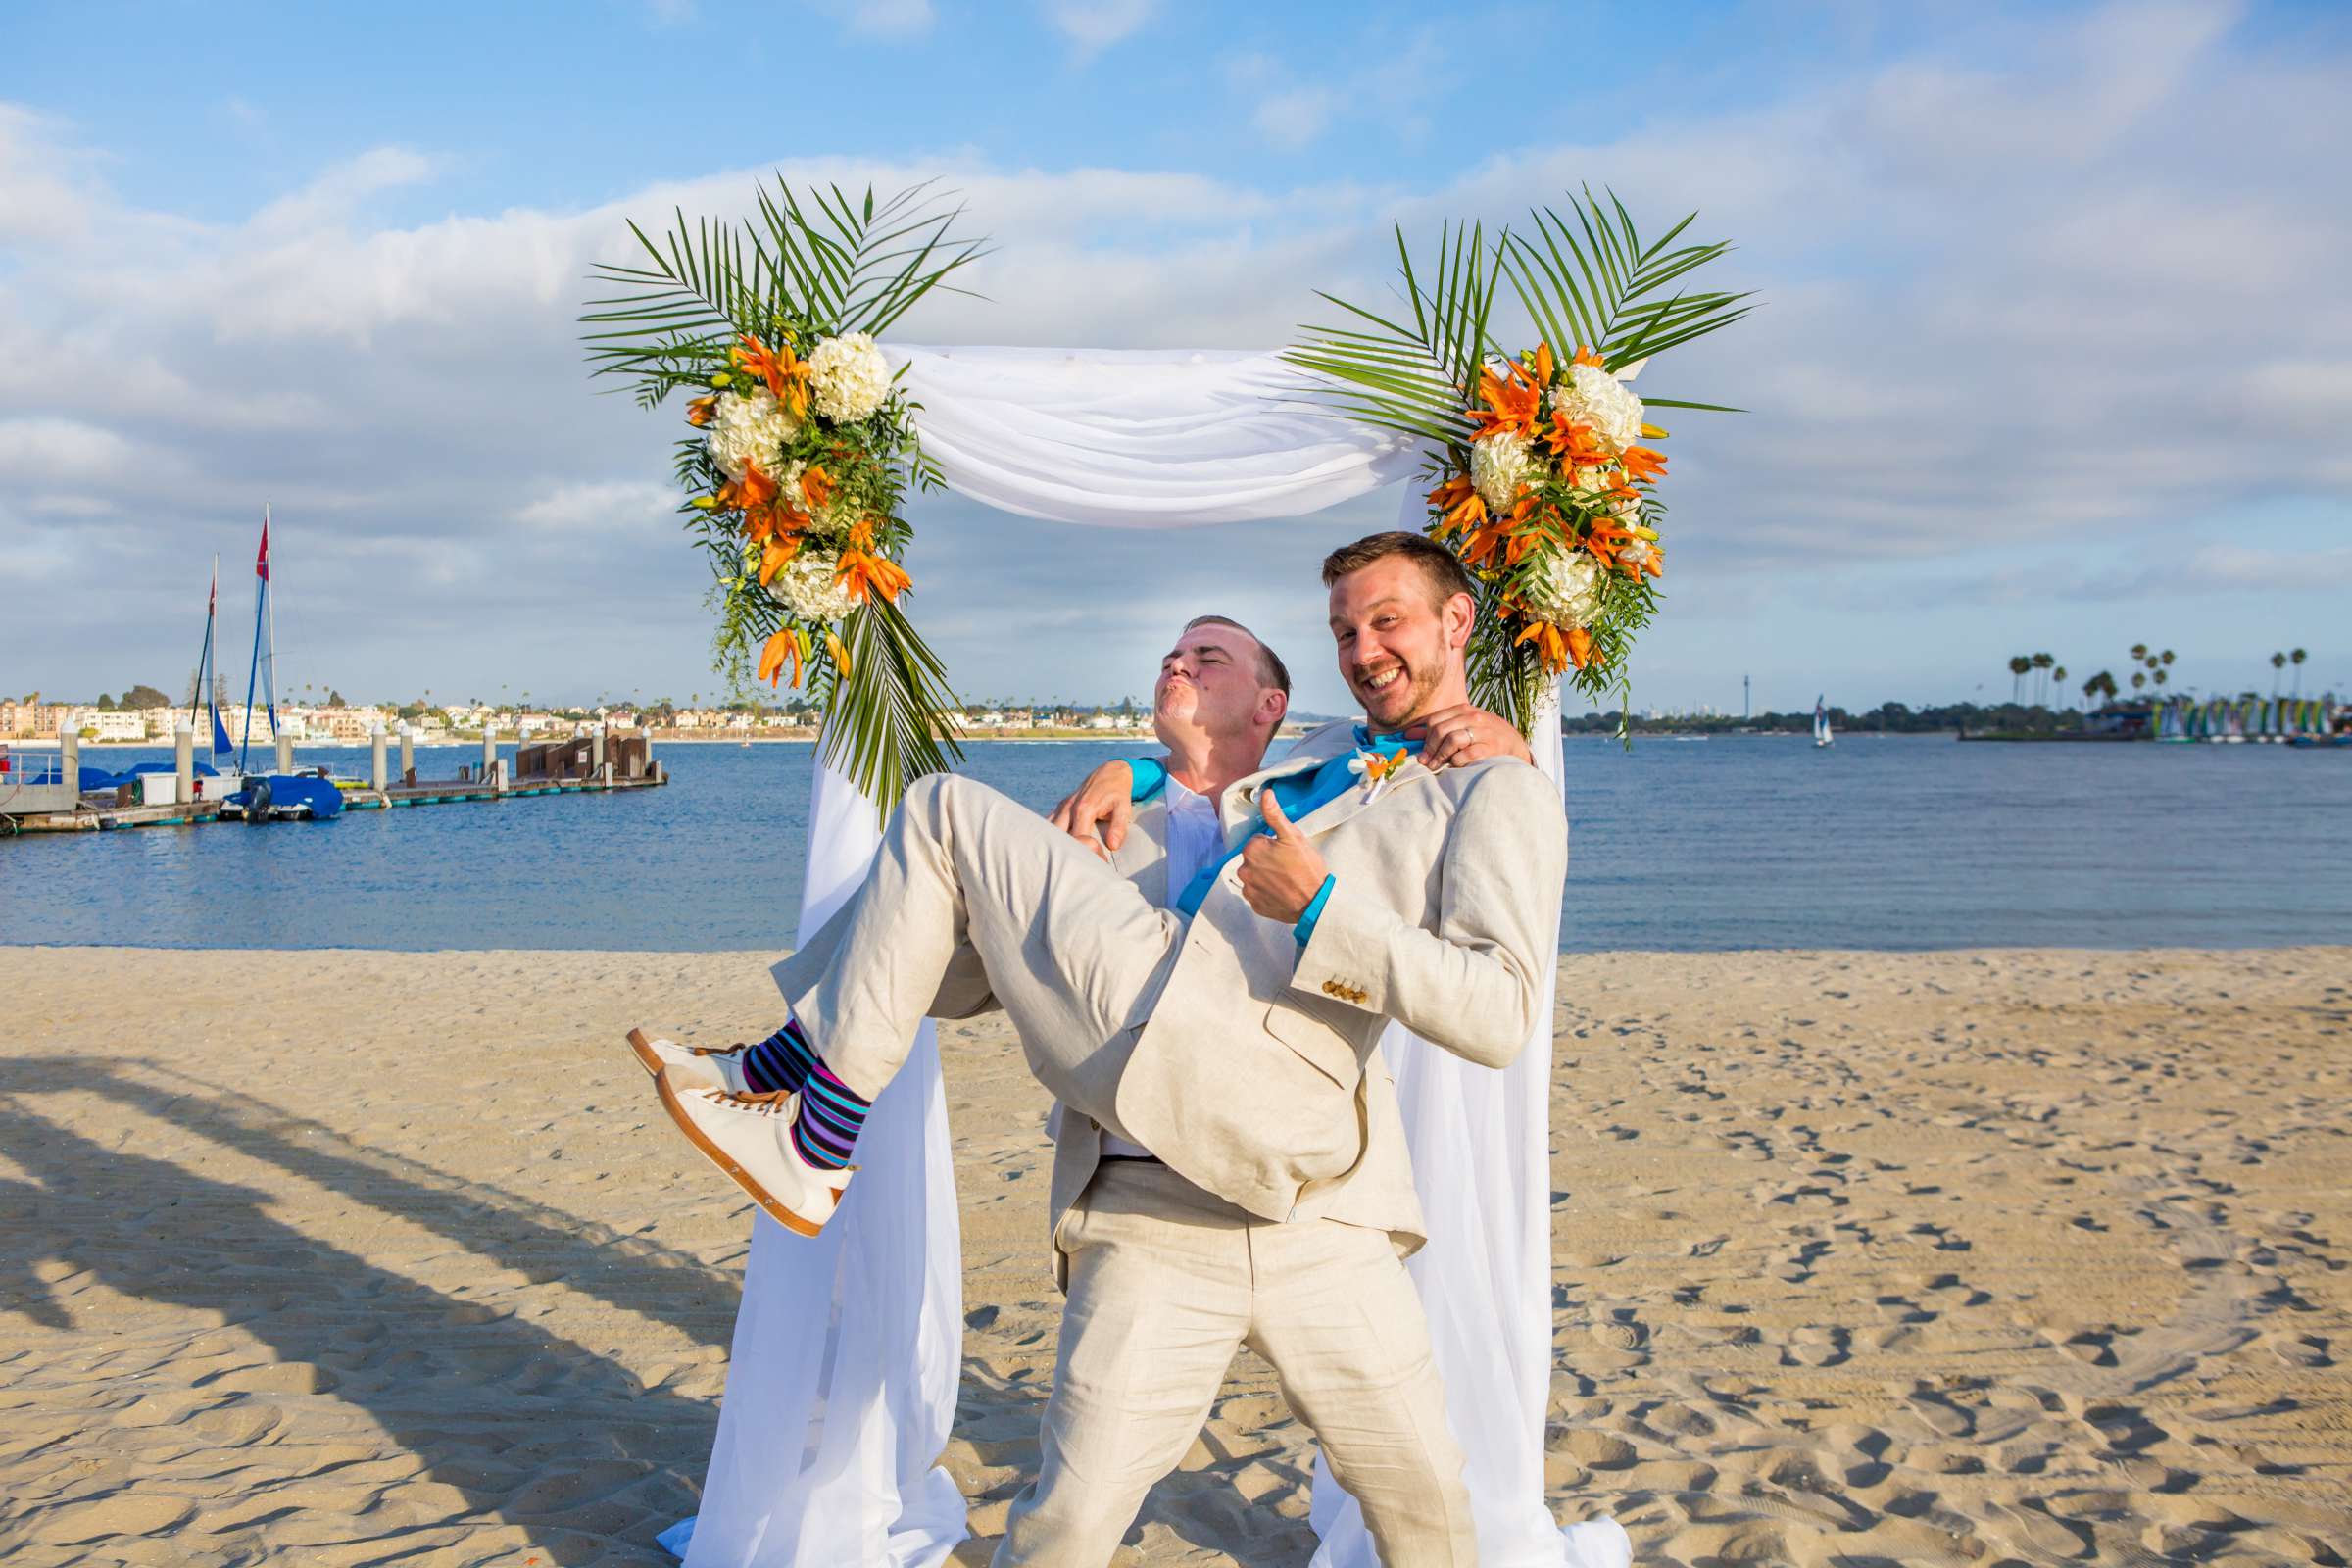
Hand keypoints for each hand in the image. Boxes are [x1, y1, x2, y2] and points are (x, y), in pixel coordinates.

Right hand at [1048, 758, 1134, 860]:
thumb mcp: (1124, 808)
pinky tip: (1053, 846)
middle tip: (1072, 867)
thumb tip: (1113, 846)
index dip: (1082, 855)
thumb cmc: (1119, 793)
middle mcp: (1069, 808)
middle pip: (1058, 836)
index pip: (1076, 840)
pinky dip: (1049, 834)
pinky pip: (1049, 822)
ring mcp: (1063, 806)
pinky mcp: (1061, 806)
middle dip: (1064, 852)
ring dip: (1054, 844)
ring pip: (1049, 829)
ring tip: (1059, 859)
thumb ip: (1119, 827)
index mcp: (1084, 810)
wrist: (1111, 772)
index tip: (1090, 865)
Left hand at [1237, 789, 1327, 922]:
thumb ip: (1275, 815)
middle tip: (1288, 867)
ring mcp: (1249, 890)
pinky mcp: (1255, 905)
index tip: (1287, 853)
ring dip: (1266, 877)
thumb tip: (1265, 794)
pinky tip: (1282, 892)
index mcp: (1251, 850)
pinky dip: (1267, 893)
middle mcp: (1244, 870)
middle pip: (1254, 859)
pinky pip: (1257, 894)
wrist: (1315, 902)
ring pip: (1255, 876)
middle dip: (1268, 861)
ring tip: (1286, 880)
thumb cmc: (1306, 867)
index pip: (1258, 842)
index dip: (1274, 846)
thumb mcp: (1293, 836)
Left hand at [1407, 702, 1533, 769]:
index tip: (1419, 750)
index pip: (1435, 720)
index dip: (1423, 736)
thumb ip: (1439, 728)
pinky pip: (1466, 755)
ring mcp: (1483, 732)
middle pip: (1440, 730)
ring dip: (1439, 756)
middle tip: (1424, 762)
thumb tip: (1410, 734)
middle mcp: (1473, 718)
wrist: (1514, 743)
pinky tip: (1454, 765)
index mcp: (1464, 710)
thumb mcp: (1463, 725)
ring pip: (1452, 740)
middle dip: (1429, 748)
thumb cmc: (1484, 734)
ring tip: (1434, 766)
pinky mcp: (1490, 748)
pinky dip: (1456, 762)